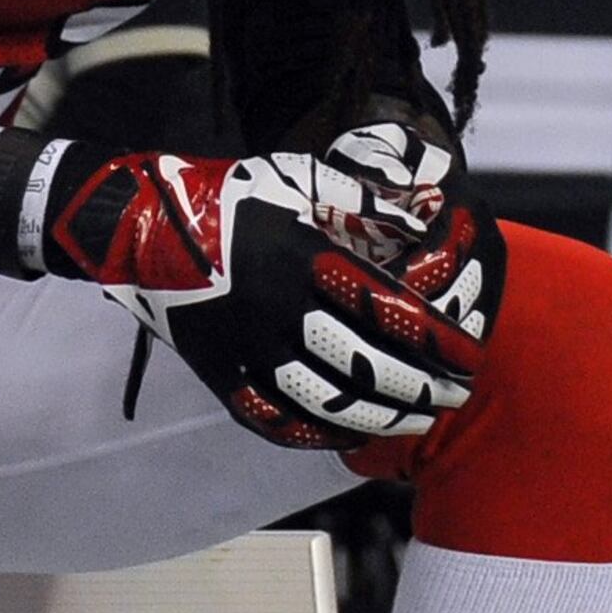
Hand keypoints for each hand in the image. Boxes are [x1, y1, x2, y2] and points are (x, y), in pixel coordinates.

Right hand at [42, 144, 497, 449]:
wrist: (140, 226)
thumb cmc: (231, 195)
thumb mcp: (299, 176)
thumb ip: (364, 198)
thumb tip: (425, 218)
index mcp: (304, 259)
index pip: (389, 313)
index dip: (437, 342)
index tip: (470, 357)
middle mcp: (279, 310)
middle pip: (366, 366)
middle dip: (421, 387)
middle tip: (455, 396)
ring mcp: (246, 347)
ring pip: (325, 401)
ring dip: (379, 417)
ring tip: (413, 420)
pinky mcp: (218, 373)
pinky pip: (273, 418)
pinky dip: (315, 434)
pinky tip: (347, 435)